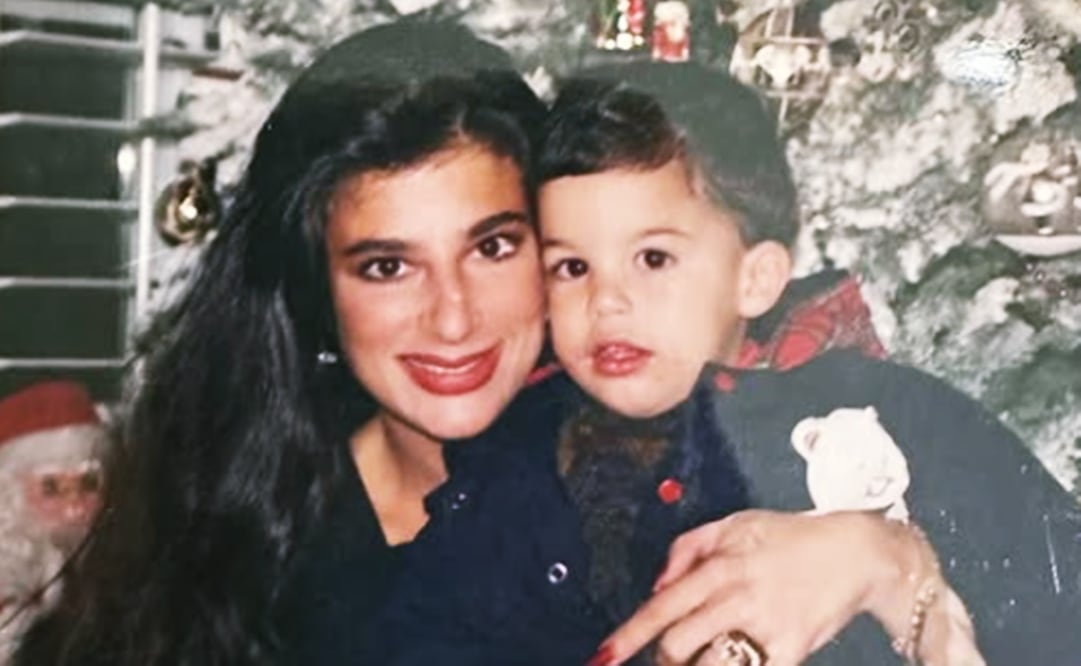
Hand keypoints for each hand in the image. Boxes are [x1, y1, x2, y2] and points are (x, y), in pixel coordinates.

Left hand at [594, 509, 914, 665]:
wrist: (856, 553)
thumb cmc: (791, 538)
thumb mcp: (735, 524)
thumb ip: (687, 548)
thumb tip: (656, 585)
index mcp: (719, 565)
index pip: (662, 606)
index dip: (628, 635)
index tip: (603, 656)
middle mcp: (737, 596)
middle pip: (677, 643)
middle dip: (663, 659)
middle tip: (666, 659)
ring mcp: (765, 625)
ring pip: (709, 665)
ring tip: (701, 659)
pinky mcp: (791, 650)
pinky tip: (736, 662)